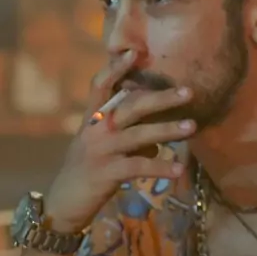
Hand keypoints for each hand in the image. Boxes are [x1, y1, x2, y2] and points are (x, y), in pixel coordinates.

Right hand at [45, 51, 194, 234]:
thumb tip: (158, 139)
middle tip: (188, 92)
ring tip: (192, 127)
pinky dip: (160, 166)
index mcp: (92, 119)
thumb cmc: (88, 170)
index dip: (116, 68)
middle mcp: (95, 130)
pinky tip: (179, 169)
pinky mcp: (107, 173)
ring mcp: (100, 150)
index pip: (100, 85)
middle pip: (130, 106)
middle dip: (161, 98)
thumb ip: (127, 136)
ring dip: (168, 130)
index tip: (135, 52)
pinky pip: (139, 166)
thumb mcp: (102, 147)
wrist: (64, 203)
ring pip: (139, 134)